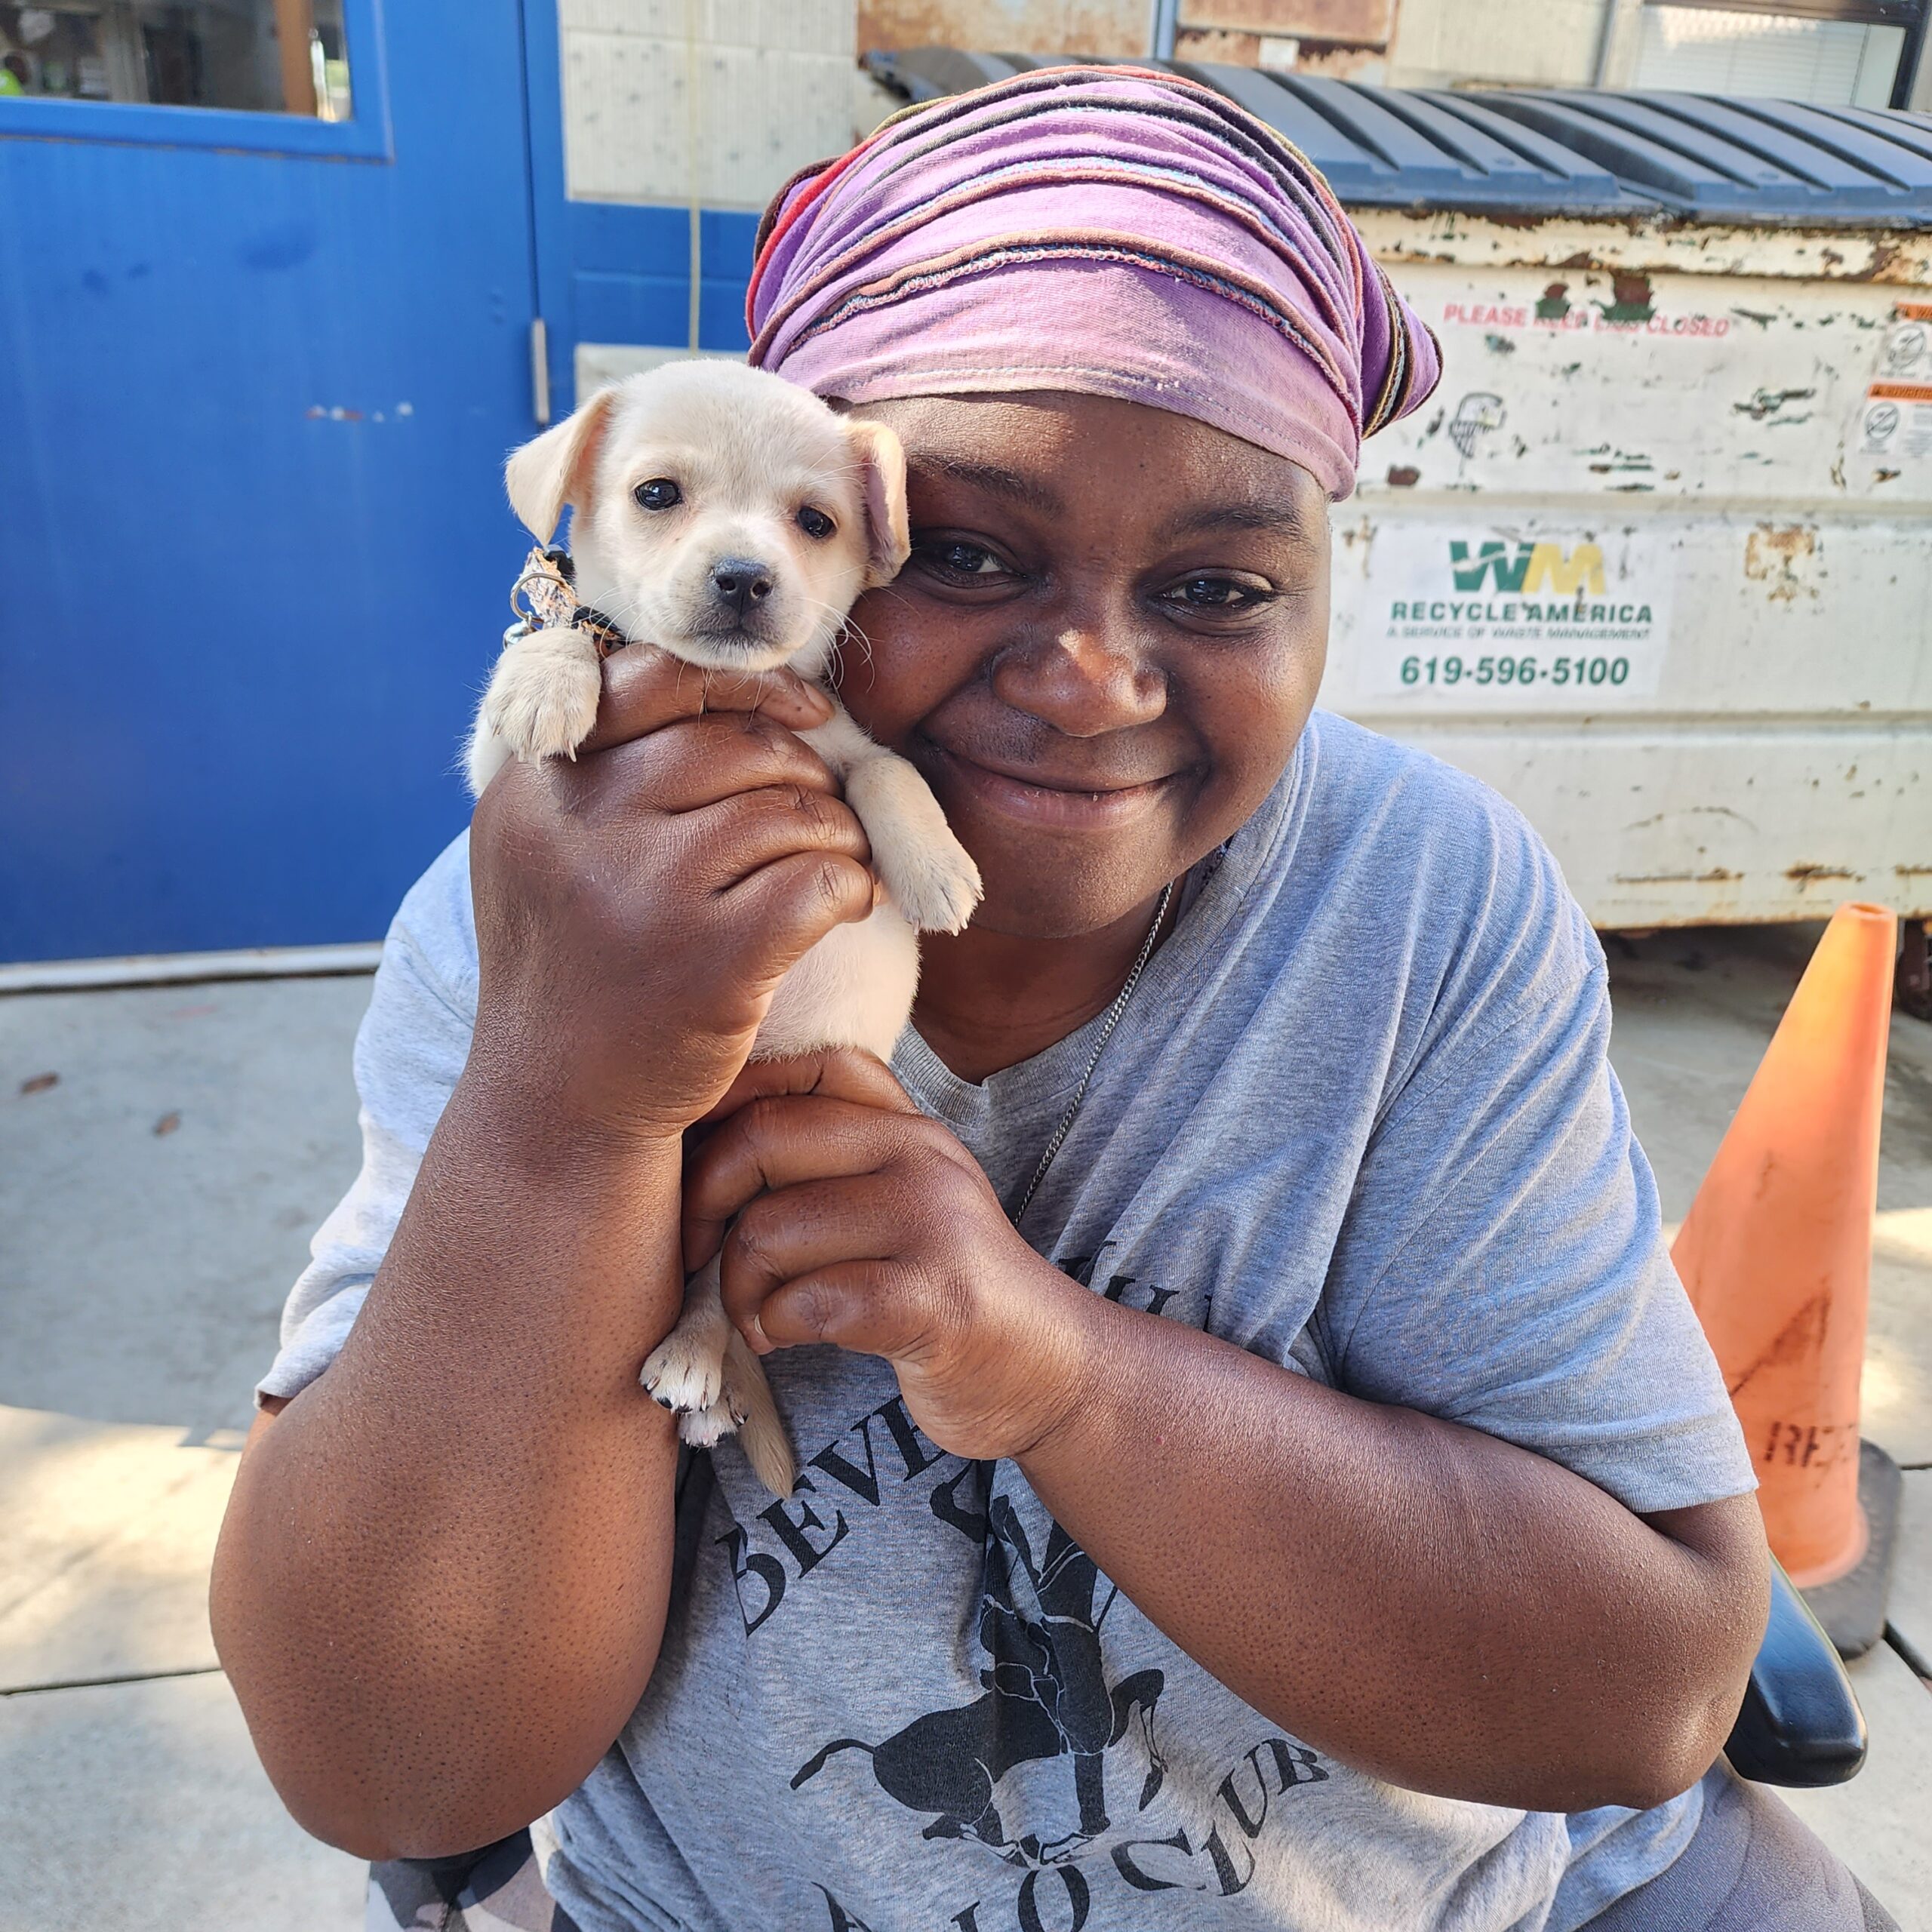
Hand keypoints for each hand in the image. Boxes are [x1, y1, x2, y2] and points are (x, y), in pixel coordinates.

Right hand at [467, 650, 877, 1144]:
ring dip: (835, 832)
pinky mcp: (711, 960)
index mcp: (533, 790)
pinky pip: (820, 881)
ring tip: (838, 862)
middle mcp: (578, 827)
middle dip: (800, 771)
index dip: (744, 688)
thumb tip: (719, 690)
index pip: (651, 681)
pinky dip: (852, 885)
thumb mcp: (540, 857)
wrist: (556, 1112)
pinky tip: (850, 904)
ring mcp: (644, 891)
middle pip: (734, 745)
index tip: (801, 711)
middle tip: (822, 811)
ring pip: (787, 810)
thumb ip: (595, 773)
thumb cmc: (571, 973)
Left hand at [682, 1052, 1089, 1460]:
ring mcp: (934, 1224)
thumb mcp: (899, 1201)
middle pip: (764, 1138)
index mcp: (908, 1126)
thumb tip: (696, 1144)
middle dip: (704, 1204)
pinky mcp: (935, 1299)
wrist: (1046, 1373)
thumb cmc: (941, 1290)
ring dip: (738, 1288)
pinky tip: (786, 1340)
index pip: (810, 1065)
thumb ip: (829, 1162)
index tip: (693, 1161)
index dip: (731, 1099)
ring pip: (769, 1229)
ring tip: (756, 1316)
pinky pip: (806, 1301)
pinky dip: (775, 1328)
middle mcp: (923, 1156)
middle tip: (699, 1255)